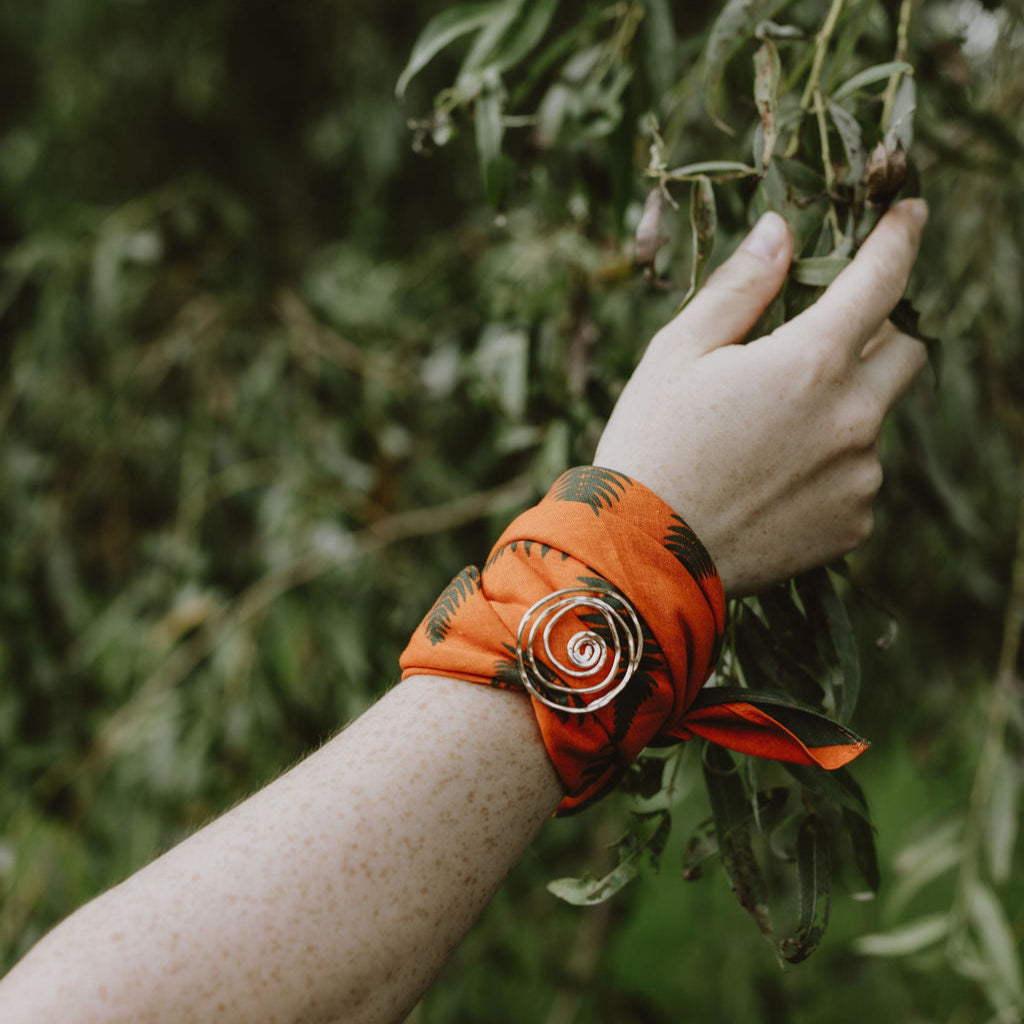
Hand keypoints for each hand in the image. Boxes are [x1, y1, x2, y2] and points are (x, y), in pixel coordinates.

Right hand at [594, 199, 928, 594]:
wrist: (643, 557)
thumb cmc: (650, 444)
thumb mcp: (677, 352)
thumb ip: (739, 287)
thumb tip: (780, 231)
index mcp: (810, 361)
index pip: (882, 279)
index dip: (900, 237)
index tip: (911, 213)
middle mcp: (853, 417)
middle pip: (907, 352)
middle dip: (878, 335)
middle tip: (819, 345)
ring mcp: (859, 476)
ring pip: (875, 419)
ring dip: (841, 409)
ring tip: (766, 437)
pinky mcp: (853, 524)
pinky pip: (857, 477)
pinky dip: (829, 468)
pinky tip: (771, 483)